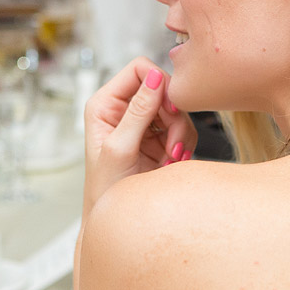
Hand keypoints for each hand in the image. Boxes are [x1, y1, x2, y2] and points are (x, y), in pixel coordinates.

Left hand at [83, 57, 197, 205]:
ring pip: (177, 108)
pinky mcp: (160, 137)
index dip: (159, 83)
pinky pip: (184, 127)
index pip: (139, 69)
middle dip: (173, 116)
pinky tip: (172, 161)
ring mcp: (144, 122)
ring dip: (180, 133)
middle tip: (171, 145)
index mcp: (105, 104)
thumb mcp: (120, 149)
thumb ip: (138, 113)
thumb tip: (155, 77)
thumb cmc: (107, 191)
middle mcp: (124, 108)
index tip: (169, 110)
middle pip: (164, 88)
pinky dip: (184, 143)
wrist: (120, 221)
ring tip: (169, 158)